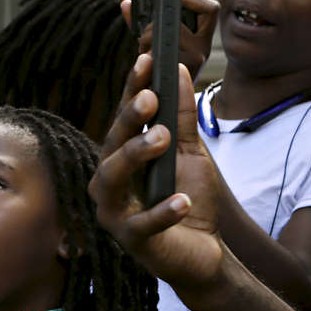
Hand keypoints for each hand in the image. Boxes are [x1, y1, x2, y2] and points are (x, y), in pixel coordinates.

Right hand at [88, 54, 227, 292]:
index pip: (123, 115)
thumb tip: (177, 69)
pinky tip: (183, 201)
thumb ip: (181, 116)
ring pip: (112, 179)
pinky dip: (162, 212)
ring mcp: (114, 211)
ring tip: (162, 138)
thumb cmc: (187, 199)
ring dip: (135, 155)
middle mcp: (108, 180)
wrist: (202, 252)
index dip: (131, 86)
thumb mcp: (190, 152)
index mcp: (120, 155)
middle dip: (128, 118)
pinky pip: (141, 225)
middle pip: (111, 143)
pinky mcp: (131, 241)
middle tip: (150, 96)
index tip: (146, 59)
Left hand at [120, 0, 219, 79]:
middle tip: (154, 21)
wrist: (165, 106)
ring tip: (144, 46)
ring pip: (176, 25)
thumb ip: (141, 23)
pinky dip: (149, 48)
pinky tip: (144, 57)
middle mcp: (205, 43)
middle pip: (203, 7)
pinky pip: (167, 44)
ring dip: (152, 32)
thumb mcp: (152, 43)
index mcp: (200, 35)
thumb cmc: (158, 72)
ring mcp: (200, 54)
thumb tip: (126, 3)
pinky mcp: (189, 65)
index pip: (209, 4)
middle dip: (176, 5)